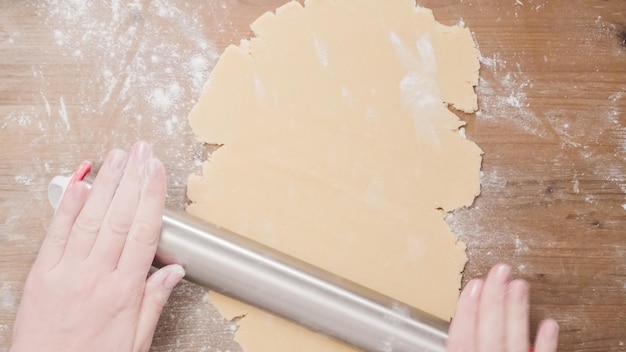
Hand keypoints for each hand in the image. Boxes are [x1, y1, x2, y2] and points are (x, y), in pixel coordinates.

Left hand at [10, 142, 184, 351]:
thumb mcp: (136, 341)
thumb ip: (154, 301)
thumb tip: (175, 271)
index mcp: (123, 292)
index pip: (144, 232)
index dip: (151, 197)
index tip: (157, 171)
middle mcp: (96, 276)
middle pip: (120, 217)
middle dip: (132, 179)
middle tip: (141, 151)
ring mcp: (67, 273)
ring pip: (91, 219)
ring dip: (105, 184)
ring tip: (116, 157)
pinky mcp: (42, 275)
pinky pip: (56, 235)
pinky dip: (68, 207)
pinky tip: (79, 184)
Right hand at [446, 264, 558, 351]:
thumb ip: (455, 346)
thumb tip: (423, 340)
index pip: (462, 338)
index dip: (466, 310)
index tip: (474, 285)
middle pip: (490, 333)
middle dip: (494, 300)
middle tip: (500, 271)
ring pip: (516, 340)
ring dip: (517, 312)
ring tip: (520, 285)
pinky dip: (546, 342)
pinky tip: (550, 323)